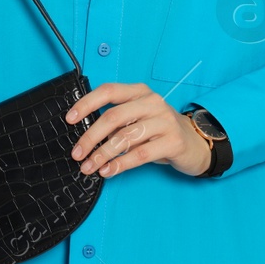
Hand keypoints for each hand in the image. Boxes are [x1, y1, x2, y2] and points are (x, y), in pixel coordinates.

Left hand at [64, 82, 212, 178]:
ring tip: (89, 167)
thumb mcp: (139, 118)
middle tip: (77, 153)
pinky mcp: (173, 141)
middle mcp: (152, 102)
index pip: (108, 91)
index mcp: (139, 92)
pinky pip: (140, 154)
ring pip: (125, 137)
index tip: (69, 119)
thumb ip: (117, 121)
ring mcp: (164, 121)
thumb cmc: (159, 131)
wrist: (195, 143)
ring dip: (102, 155)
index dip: (86, 103)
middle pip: (113, 117)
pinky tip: (108, 172)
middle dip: (90, 137)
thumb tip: (85, 137)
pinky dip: (120, 164)